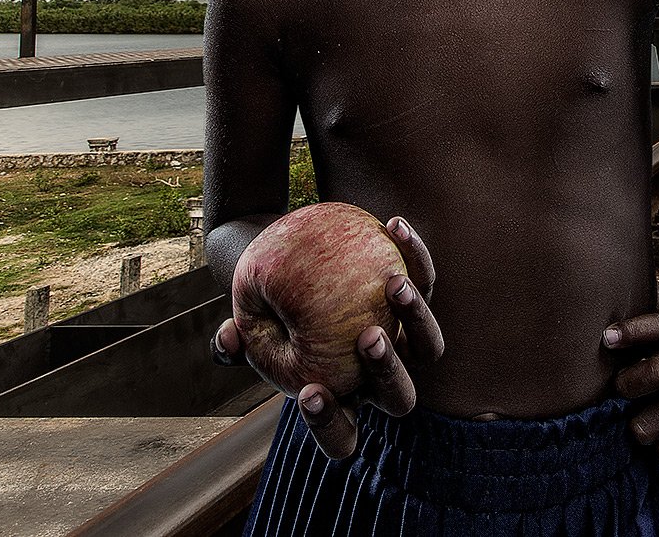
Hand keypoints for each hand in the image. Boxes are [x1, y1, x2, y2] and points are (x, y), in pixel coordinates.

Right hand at [212, 215, 443, 458]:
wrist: (290, 263)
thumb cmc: (262, 306)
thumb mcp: (243, 325)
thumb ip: (233, 341)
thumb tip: (229, 338)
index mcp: (337, 398)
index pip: (341, 435)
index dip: (328, 423)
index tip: (308, 391)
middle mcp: (376, 378)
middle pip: (399, 398)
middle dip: (387, 372)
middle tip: (367, 337)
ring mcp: (402, 340)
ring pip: (428, 347)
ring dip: (417, 318)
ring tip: (393, 284)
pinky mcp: (414, 298)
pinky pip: (424, 279)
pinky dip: (413, 254)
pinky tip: (394, 224)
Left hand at [601, 285, 658, 463]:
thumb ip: (650, 304)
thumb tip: (625, 265)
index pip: (651, 326)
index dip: (629, 332)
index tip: (608, 338)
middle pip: (646, 377)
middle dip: (628, 389)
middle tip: (630, 394)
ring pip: (644, 427)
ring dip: (641, 428)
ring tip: (649, 421)